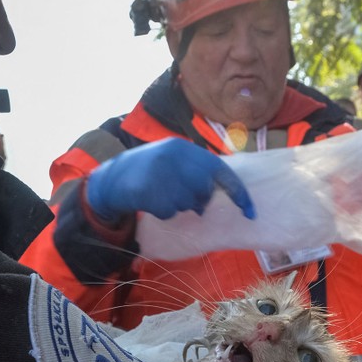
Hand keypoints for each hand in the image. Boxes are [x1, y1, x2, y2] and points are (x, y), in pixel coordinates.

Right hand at [86, 137, 254, 221]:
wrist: (112, 178)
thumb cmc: (150, 171)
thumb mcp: (174, 161)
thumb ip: (197, 170)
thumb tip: (223, 190)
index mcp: (184, 148)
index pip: (221, 171)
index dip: (238, 193)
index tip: (250, 212)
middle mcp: (174, 157)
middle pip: (204, 191)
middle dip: (198, 200)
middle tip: (182, 197)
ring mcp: (160, 174)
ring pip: (187, 204)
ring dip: (178, 206)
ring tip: (161, 194)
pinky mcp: (148, 191)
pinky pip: (169, 212)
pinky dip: (163, 212)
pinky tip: (151, 201)